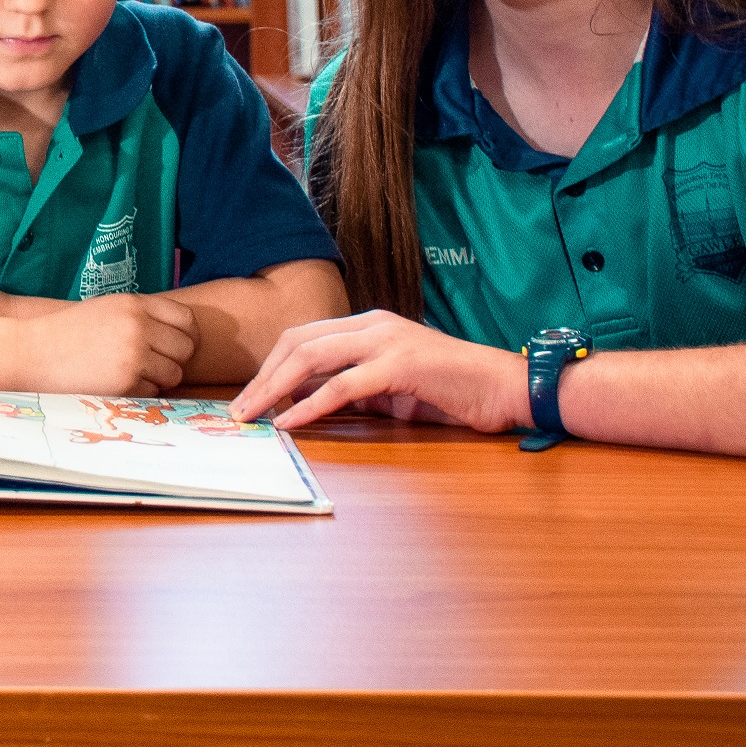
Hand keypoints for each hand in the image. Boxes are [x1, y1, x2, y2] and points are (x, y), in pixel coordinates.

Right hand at [15, 293, 200, 395]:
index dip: (187, 335)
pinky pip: (152, 392)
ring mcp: (132, 355)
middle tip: (154, 364)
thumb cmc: (68, 332)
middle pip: (186, 349)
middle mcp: (137, 326)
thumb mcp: (107, 308)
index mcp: (135, 304)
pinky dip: (140, 392)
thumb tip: (184, 332)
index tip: (176, 345)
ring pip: (173, 374)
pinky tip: (117, 383)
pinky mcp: (124, 383)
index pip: (187, 320)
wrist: (31, 352)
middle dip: (174, 360)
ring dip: (159, 379)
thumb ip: (142, 314)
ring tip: (133, 374)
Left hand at [230, 309, 520, 430]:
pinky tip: (290, 422)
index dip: (270, 365)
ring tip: (253, 415)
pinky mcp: (401, 365)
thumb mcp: (392, 389)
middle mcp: (373, 325)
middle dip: (262, 376)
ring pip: (312, 357)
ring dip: (274, 388)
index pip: (303, 337)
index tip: (249, 396)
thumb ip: (354, 389)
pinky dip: (310, 405)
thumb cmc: (453, 391)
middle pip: (297, 342)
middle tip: (239, 409)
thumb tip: (309, 403)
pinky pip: (342, 385)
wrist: (506, 388)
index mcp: (369, 325)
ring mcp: (387, 341)